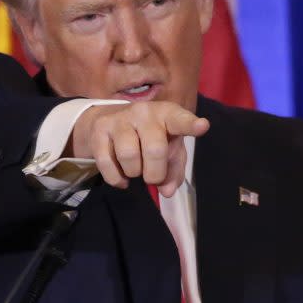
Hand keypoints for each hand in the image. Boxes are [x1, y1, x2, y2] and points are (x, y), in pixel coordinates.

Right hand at [70, 101, 209, 196]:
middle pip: (155, 149)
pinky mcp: (100, 129)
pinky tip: (121, 177)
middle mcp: (145, 112)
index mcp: (168, 114)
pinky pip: (107, 163)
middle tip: (153, 177)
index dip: (191, 125)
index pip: (180, 120)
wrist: (109, 119)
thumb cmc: (150, 136)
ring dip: (134, 173)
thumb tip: (166, 191)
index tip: (202, 126)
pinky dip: (116, 178)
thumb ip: (174, 170)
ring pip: (129, 156)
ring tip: (135, 169)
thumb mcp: (168, 149)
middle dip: (155, 173)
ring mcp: (120, 118)